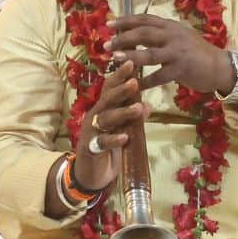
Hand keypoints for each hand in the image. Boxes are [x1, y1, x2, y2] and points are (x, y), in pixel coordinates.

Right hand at [73, 60, 147, 192]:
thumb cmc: (107, 149)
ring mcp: (91, 132)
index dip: (119, 76)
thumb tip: (147, 106)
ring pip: (106, 119)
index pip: (110, 89)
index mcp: (103, 109)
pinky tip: (125, 137)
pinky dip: (114, 139)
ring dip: (122, 113)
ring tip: (138, 108)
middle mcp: (95, 116)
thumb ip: (132, 119)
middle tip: (135, 81)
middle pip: (107, 100)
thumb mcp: (122, 131)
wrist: (90, 175)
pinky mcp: (91, 149)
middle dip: (120, 90)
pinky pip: (102, 142)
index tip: (131, 63)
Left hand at [108, 13, 234, 93]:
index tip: (110, 25)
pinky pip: (158, 76)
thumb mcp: (180, 37)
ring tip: (114, 58)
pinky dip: (145, 81)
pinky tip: (134, 85)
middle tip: (107, 45)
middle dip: (123, 38)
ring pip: (149, 54)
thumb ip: (161, 35)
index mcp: (171, 26)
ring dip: (130, 56)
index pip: (145, 19)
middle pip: (143, 33)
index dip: (126, 21)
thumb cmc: (197, 53)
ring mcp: (178, 52)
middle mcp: (173, 35)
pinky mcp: (181, 69)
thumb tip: (135, 35)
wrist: (220, 66)